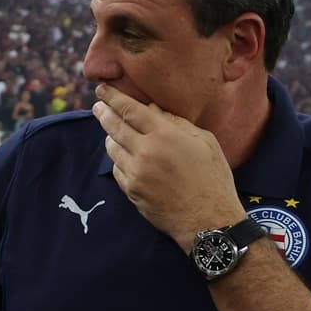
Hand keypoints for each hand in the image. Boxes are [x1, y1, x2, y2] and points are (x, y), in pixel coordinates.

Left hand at [93, 85, 245, 251]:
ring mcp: (135, 173)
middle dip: (103, 112)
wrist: (208, 221)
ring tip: (113, 131)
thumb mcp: (205, 142)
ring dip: (110, 136)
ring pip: (112, 149)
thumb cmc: (213, 178)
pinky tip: (123, 156)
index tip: (102, 89)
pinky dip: (118, 159)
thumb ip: (176, 122)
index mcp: (164, 135)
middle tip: (98, 105)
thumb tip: (152, 109)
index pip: (129, 109)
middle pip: (114, 126)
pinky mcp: (131, 191)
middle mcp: (144, 152)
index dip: (112, 97)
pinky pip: (117, 169)